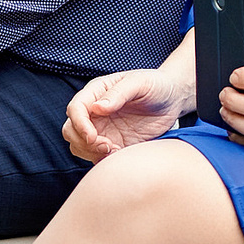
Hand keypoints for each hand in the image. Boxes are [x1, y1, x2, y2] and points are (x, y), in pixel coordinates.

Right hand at [63, 69, 194, 160]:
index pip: (75, 109)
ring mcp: (102, 129)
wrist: (172, 100)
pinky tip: (121, 155)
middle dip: (84, 142)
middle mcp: (94, 112)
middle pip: (71, 130)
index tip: (93, 136)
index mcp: (96, 93)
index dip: (79, 125)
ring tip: (115, 151)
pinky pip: (97, 156)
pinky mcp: (113, 144)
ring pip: (79, 146)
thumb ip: (119, 93)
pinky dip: (102, 160)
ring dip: (92, 153)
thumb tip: (98, 108)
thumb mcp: (140, 83)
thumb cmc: (156, 85)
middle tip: (108, 146)